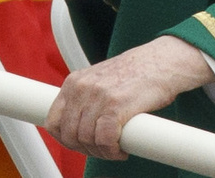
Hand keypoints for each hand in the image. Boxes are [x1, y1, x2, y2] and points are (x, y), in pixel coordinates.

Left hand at [45, 36, 213, 159]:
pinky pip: (104, 140)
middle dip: (86, 149)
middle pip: (70, 135)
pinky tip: (122, 150)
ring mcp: (98, 96)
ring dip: (102, 152)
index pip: (53, 121)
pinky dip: (112, 151)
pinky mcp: (116, 105)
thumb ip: (86, 99)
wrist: (161, 62)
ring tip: (115, 148)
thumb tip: (78, 127)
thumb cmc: (135, 74)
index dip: (65, 140)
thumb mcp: (100, 81)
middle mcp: (82, 88)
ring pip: (87, 140)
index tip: (80, 145)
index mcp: (74, 82)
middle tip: (103, 149)